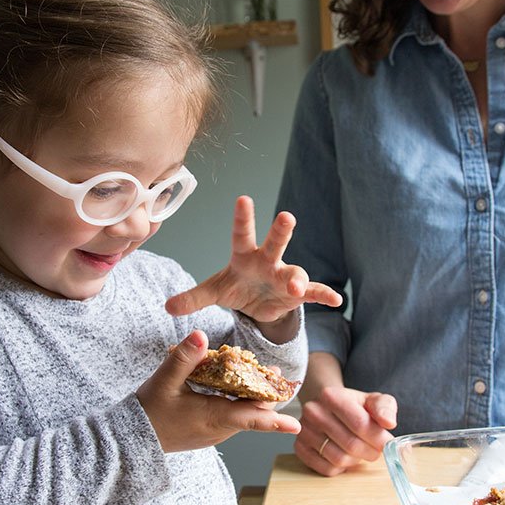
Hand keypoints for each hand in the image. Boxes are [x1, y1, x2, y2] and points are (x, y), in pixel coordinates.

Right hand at [135, 330, 300, 452]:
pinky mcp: (208, 429)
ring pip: (243, 413)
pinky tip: (237, 384)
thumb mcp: (164, 381)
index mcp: (213, 418)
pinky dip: (239, 400)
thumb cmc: (149, 412)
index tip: (297, 424)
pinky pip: (231, 415)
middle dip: (267, 393)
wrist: (133, 438)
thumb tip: (200, 335)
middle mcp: (219, 429)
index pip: (251, 419)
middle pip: (252, 412)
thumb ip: (183, 358)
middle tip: (276, 373)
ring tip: (263, 374)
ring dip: (253, 395)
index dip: (275, 421)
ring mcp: (214, 432)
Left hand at [165, 196, 341, 335]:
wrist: (258, 304)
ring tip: (295, 287)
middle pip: (275, 242)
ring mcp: (284, 275)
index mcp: (244, 255)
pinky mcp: (297, 294)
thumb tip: (167, 306)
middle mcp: (267, 260)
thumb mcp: (214, 291)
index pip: (242, 233)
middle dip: (280, 231)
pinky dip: (324, 295)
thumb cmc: (237, 286)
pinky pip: (314, 292)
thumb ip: (193, 297)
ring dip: (296, 279)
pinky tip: (337, 299)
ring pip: (294, 272)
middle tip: (286, 216)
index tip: (243, 198)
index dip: (243, 217)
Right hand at [295, 385, 396, 475]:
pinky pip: (327, 469)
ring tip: (360, 451)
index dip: (378, 438)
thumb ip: (385, 408)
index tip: (387, 442)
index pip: (359, 424)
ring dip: (356, 460)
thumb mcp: (373, 400)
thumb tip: (388, 422)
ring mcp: (304, 431)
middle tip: (376, 449)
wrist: (330, 409)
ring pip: (339, 459)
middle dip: (370, 452)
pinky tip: (345, 455)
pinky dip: (341, 468)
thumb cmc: (354, 406)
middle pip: (350, 444)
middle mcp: (313, 412)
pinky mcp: (300, 448)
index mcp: (331, 395)